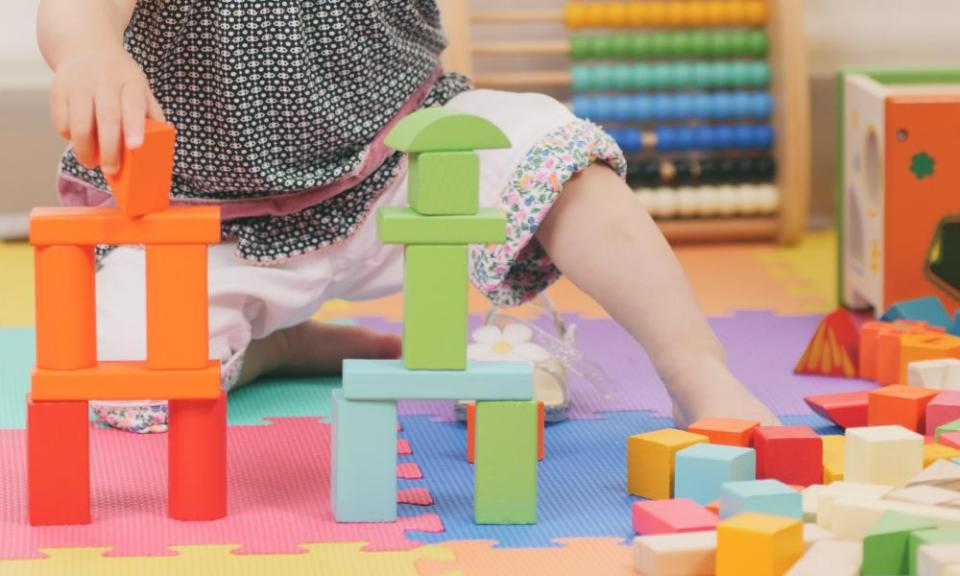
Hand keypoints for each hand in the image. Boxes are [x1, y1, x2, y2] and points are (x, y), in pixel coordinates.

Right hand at [48, 45, 163, 174]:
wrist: (86, 46)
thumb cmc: (120, 77)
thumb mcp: (141, 87)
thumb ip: (151, 113)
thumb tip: (160, 144)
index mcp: (130, 81)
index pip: (133, 105)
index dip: (134, 127)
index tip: (135, 147)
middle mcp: (104, 80)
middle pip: (106, 119)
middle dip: (109, 150)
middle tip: (112, 170)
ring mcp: (78, 84)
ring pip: (80, 124)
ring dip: (85, 150)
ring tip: (92, 163)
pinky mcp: (57, 90)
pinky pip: (61, 122)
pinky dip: (70, 138)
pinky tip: (79, 141)